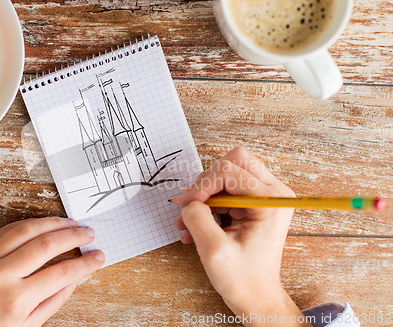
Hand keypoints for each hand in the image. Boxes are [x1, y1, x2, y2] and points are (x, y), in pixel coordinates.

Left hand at [0, 217, 104, 326]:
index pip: (63, 273)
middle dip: (74, 236)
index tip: (98, 257)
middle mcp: (0, 276)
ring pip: (27, 229)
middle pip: (48, 244)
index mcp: (16, 301)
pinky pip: (5, 230)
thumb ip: (56, 298)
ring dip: (53, 223)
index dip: (86, 262)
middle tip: (89, 234)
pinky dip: (27, 224)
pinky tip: (41, 225)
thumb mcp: (26, 325)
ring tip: (70, 224)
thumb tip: (80, 276)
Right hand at [175, 147, 310, 326]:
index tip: (186, 205)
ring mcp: (265, 197)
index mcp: (271, 201)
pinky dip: (207, 205)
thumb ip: (197, 218)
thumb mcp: (214, 250)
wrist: (256, 297)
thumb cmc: (243, 280)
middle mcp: (273, 193)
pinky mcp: (255, 203)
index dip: (203, 185)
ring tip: (189, 222)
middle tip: (190, 205)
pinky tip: (195, 226)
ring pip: (226, 174)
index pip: (230, 171)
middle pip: (233, 162)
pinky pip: (225, 190)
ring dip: (204, 196)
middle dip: (206, 183)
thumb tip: (188, 201)